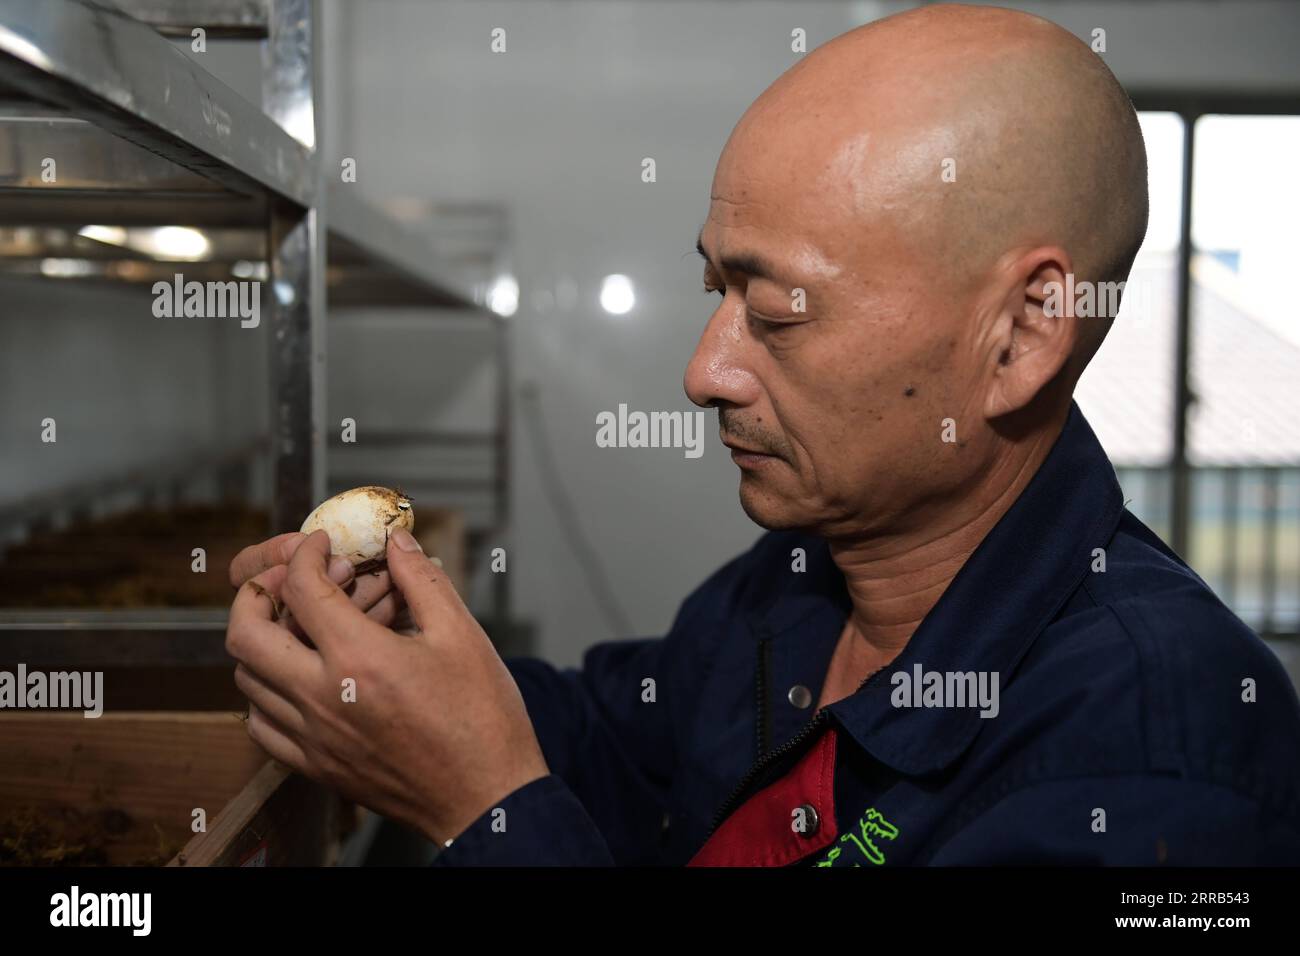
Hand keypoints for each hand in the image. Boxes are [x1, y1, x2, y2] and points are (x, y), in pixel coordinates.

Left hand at [225, 528, 549, 844]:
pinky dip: (268, 693)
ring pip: (247, 679)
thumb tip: (397, 543)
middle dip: (258, 594)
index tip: (323, 546)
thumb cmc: (483, 718)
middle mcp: (323, 698)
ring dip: (263, 641)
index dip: (309, 555)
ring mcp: (314, 737)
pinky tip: (299, 679)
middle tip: (288, 580)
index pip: (304, 589)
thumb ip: (422, 581)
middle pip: (246, 634)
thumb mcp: (462, 635)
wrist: (487, 795)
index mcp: (360, 659)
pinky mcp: (317, 767)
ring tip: (299, 627)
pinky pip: (262, 726)